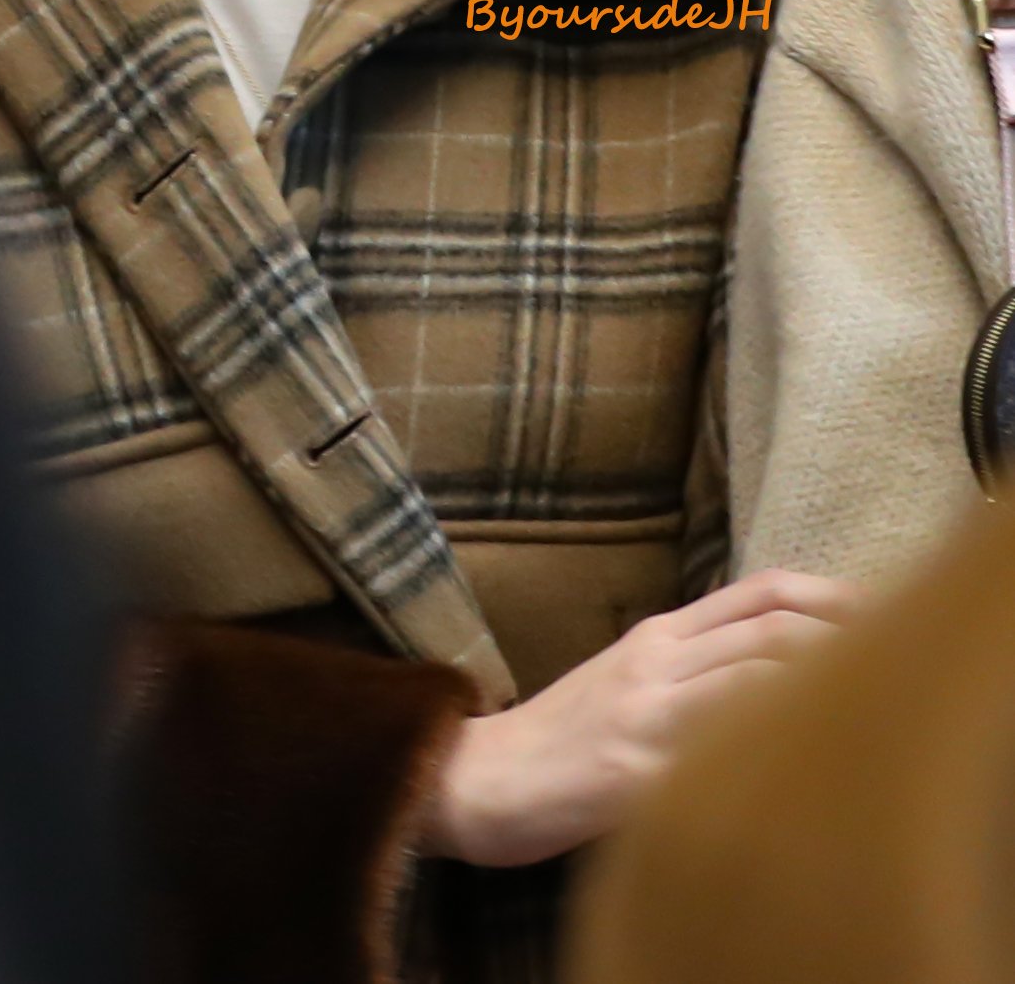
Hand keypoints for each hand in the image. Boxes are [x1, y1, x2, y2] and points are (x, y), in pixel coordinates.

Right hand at [425, 569, 862, 869]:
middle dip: (844, 643)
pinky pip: (718, 754)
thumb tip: (769, 660)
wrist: (480, 777)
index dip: (829, 596)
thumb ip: (687, 660)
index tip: (880, 612)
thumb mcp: (625, 676)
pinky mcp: (635, 771)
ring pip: (758, 682)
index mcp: (658, 635)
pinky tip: (797, 766)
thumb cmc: (559, 738)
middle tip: (890, 663)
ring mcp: (648, 714)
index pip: (760, 593)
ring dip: (819, 693)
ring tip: (861, 710)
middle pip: (774, 631)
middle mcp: (658, 660)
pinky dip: (768, 751)